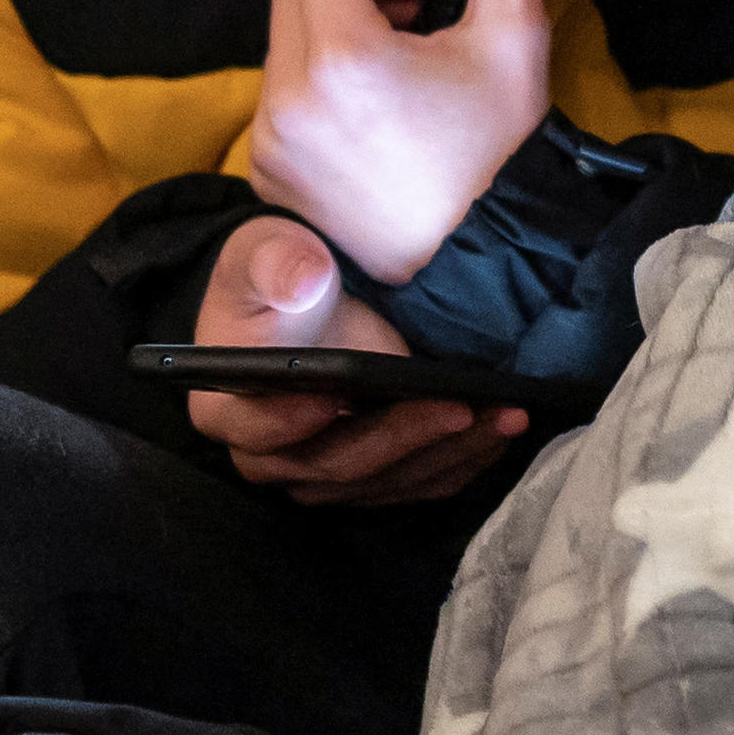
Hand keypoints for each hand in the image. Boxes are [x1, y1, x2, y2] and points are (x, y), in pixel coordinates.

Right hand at [183, 213, 527, 507]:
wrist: (310, 294)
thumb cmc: (280, 273)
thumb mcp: (265, 253)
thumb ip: (274, 264)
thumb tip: (301, 280)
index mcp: (228, 409)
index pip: (257, 429)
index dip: (291, 420)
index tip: (336, 394)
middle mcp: (273, 456)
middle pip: (336, 464)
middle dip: (403, 438)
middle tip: (459, 407)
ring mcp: (326, 470)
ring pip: (386, 481)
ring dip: (448, 452)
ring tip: (505, 416)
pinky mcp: (373, 472)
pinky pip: (418, 481)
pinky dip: (462, 459)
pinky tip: (501, 428)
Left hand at [244, 0, 550, 287]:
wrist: (478, 262)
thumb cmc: (499, 151)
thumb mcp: (513, 39)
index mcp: (346, 55)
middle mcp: (290, 95)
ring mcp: (272, 139)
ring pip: (288, 39)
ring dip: (339, 19)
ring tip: (407, 43)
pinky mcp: (268, 172)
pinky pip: (281, 92)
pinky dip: (321, 73)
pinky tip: (377, 96)